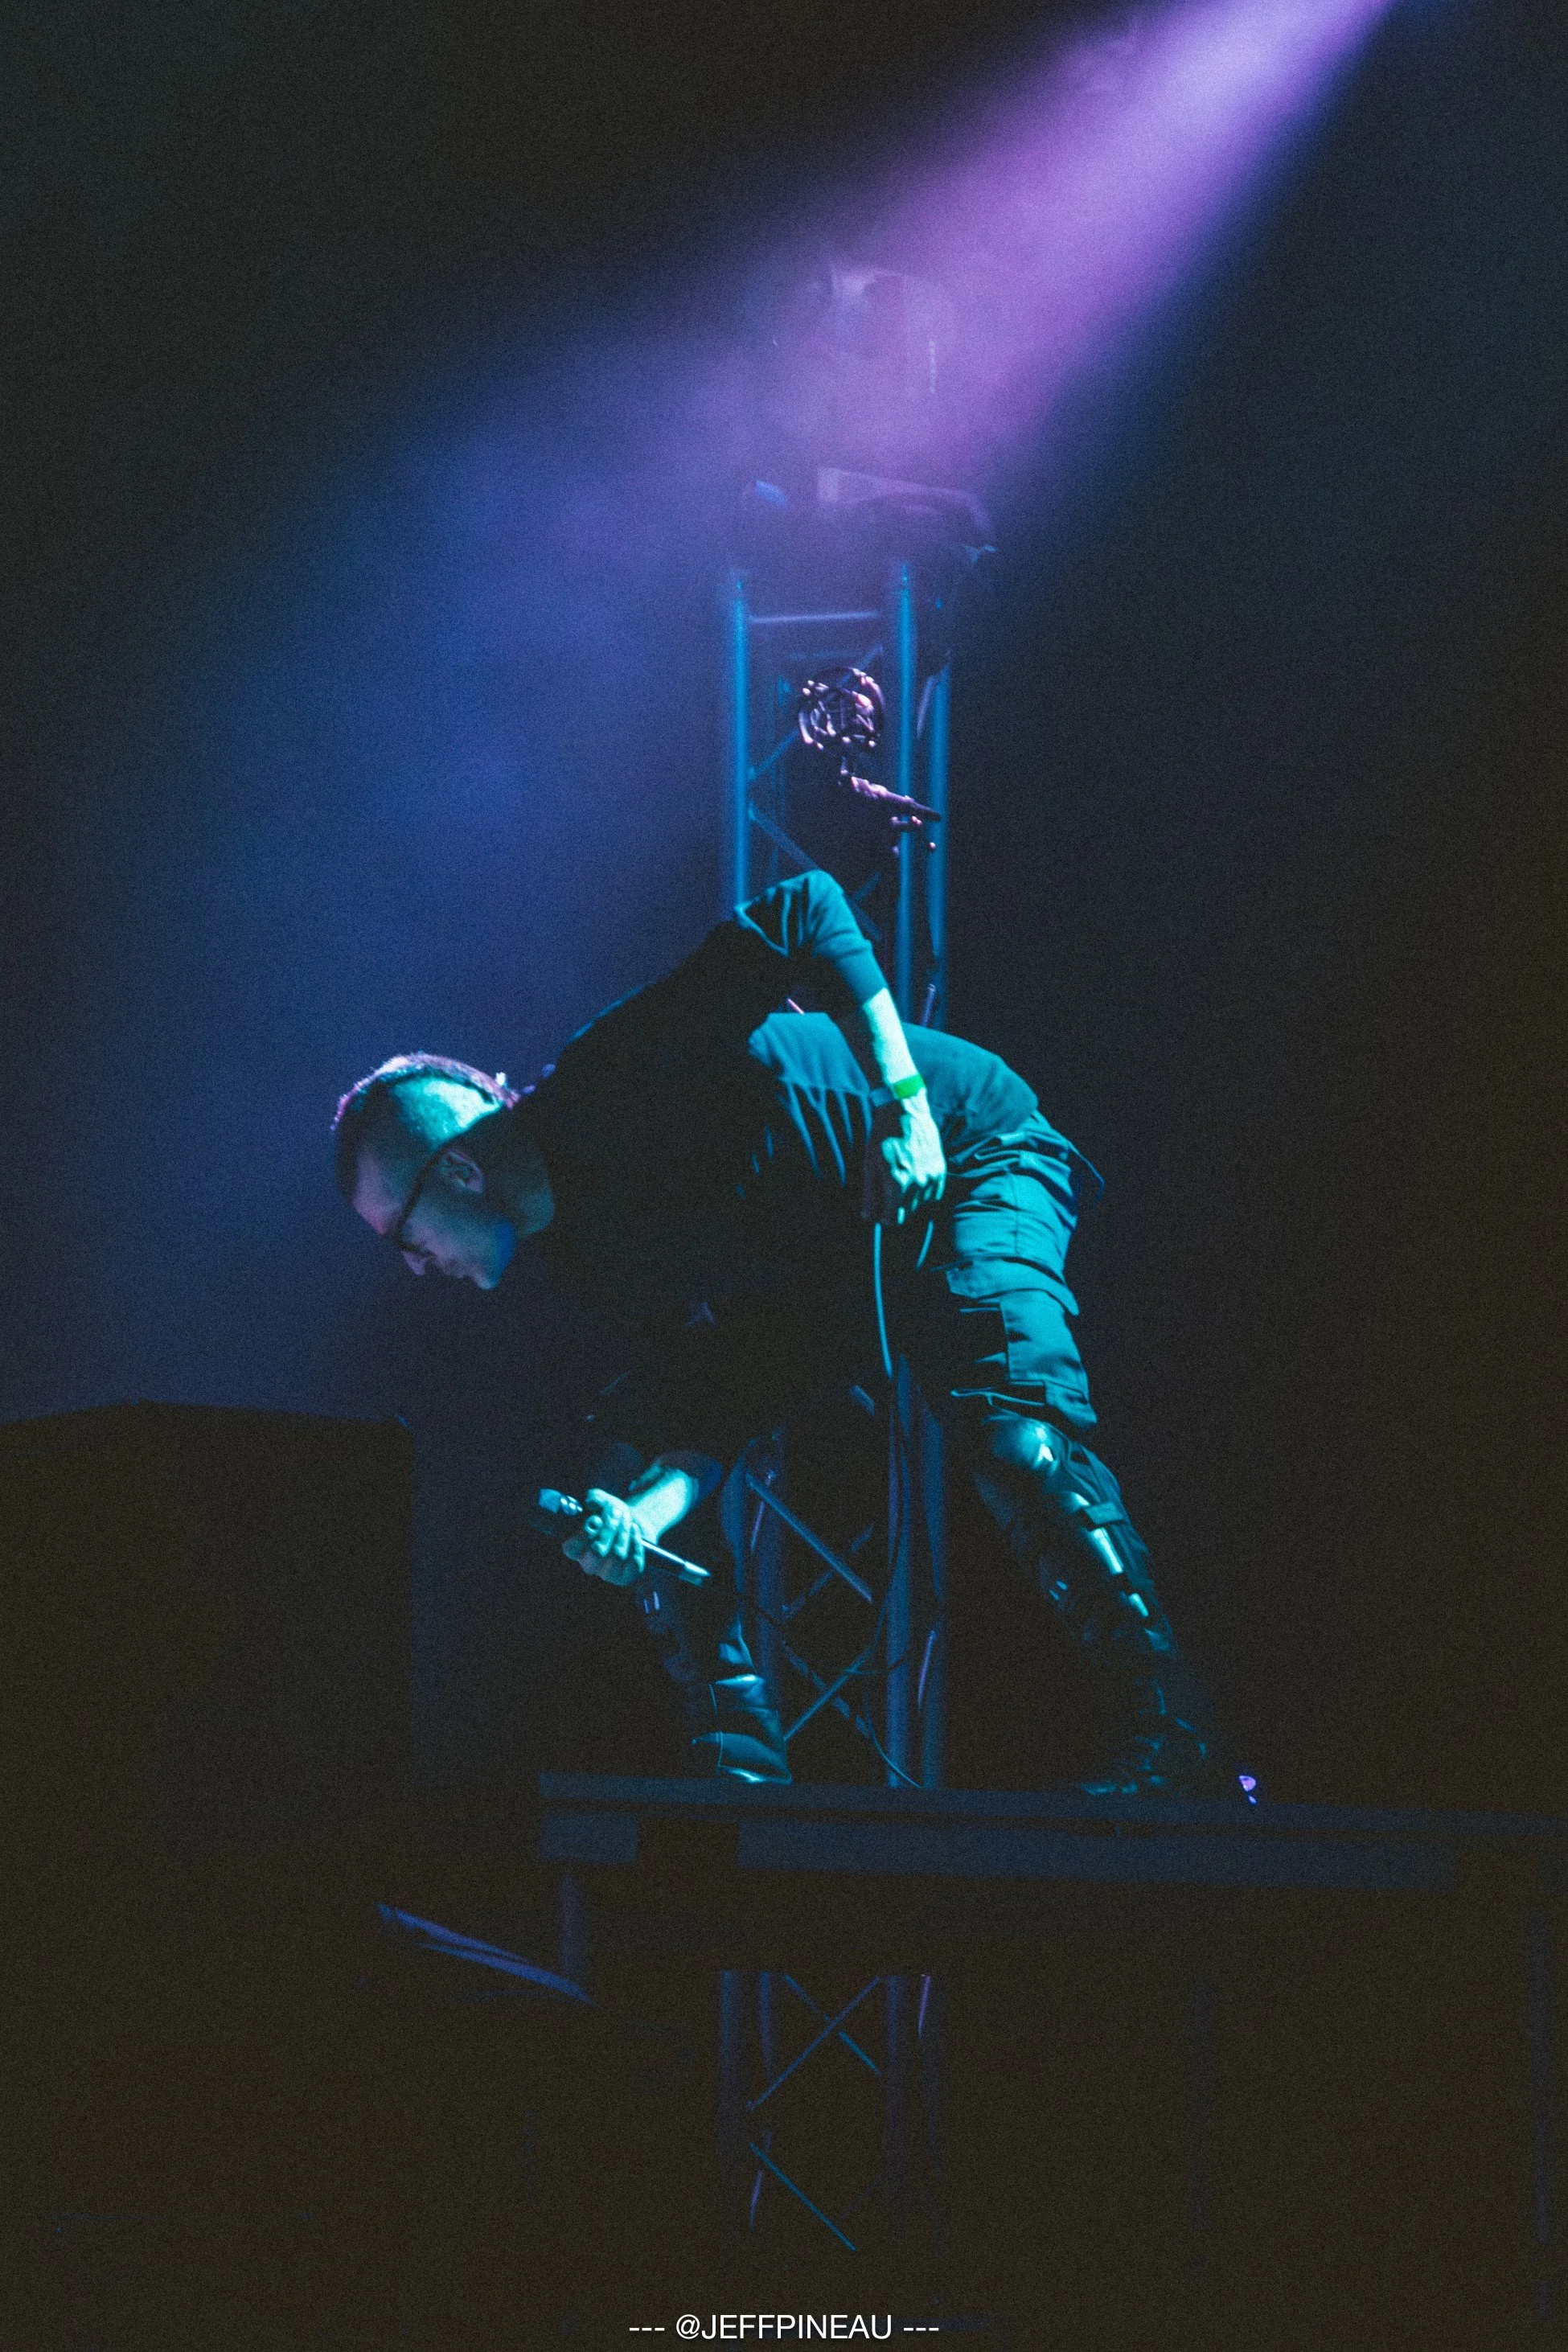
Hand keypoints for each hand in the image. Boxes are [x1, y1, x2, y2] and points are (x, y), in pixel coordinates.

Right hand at [562, 1488, 646, 1585]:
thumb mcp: (601, 1500)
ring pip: (617, 1555)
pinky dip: (636, 1542)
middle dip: (609, 1529)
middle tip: (616, 1512)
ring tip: (626, 1518)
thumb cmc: (610, 1512)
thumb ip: (593, 1498)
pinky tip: (634, 1530)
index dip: (583, 1534)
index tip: (595, 1518)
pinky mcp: (626, 1576)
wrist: (632, 1522)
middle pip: (597, 1552)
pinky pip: (633, 1563)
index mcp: (576, 1548)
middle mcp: (589, 1563)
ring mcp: (607, 1572)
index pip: (571, 1548)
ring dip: (623, 1532)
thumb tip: (592, 1502)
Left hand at [864, 1091, 946, 1224]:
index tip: (879, 1207)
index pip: (893, 1218)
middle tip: (887, 1193)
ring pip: (921, 1204)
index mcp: (897, 1184)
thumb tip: (868, 1217)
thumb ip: (870, 1194)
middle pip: (907, 1213)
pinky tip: (913, 1180)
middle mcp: (917, 1184)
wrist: (904, 1112)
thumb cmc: (882, 1138)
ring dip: (909, 1200)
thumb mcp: (870, 1166)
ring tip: (900, 1182)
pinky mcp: (940, 1170)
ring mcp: (932, 1177)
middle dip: (896, 1208)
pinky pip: (934, 1194)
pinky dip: (923, 1192)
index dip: (884, 1216)